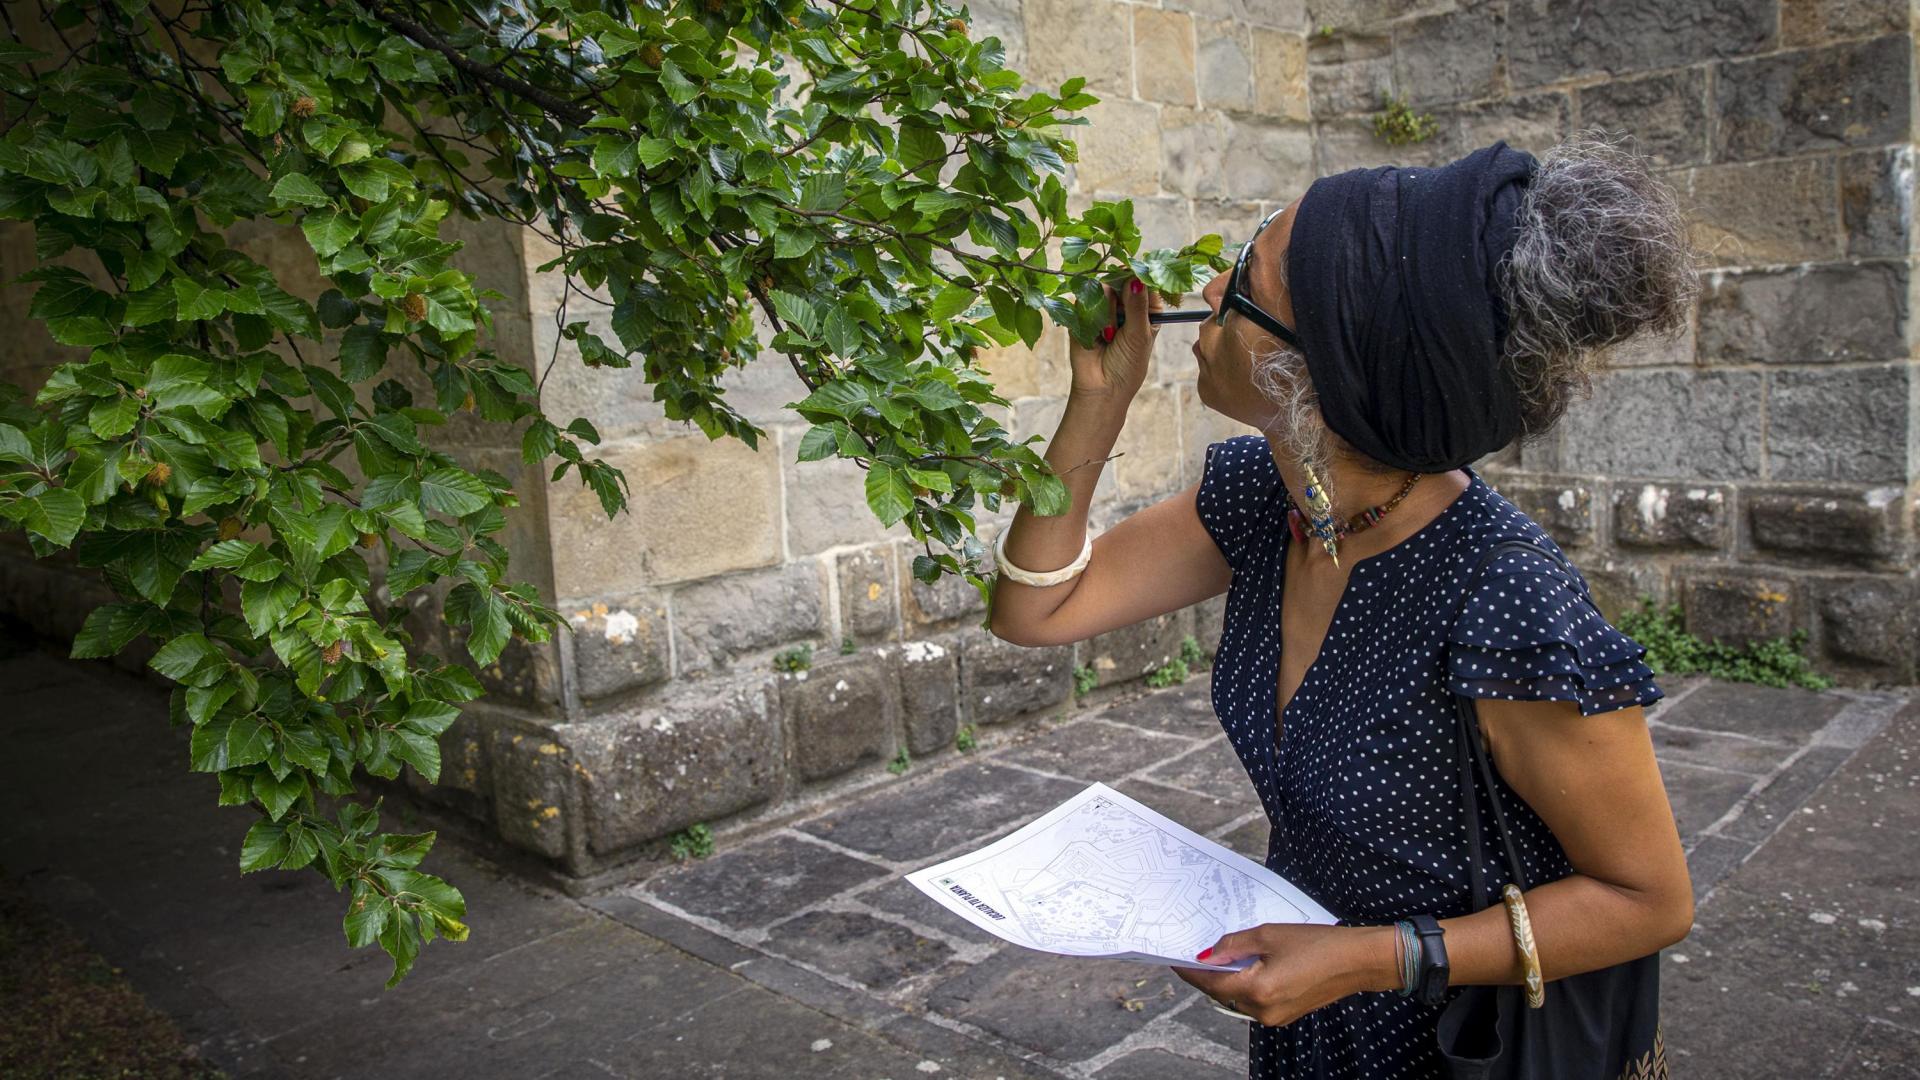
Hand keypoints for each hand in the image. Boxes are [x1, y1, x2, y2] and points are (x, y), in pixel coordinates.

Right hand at [1068, 277, 1160, 401]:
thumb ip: (1137, 306)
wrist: (1101, 389)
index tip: (1137, 277)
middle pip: (1122, 279)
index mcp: (1146, 309)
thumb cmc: (1127, 366)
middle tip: (1123, 316)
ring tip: (1110, 335)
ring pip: (1103, 289)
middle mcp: (1125, 305)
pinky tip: (1097, 335)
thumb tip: (1136, 278)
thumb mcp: (1139, 335)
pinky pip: (1084, 300)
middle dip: (1122, 295)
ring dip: (1108, 312)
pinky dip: (1091, 316)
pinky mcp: (1082, 313)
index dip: (1142, 276)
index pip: (1146, 282)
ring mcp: (1103, 308)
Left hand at [1171, 923, 1389, 1027]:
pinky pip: (1254, 1001)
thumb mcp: (1269, 935)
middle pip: (1221, 993)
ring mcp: (1274, 1017)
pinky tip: (1242, 967)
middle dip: (1206, 974)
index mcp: (1257, 990)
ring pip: (1236, 998)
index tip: (1173, 959)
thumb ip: (1233, 945)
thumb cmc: (1317, 943)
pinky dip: (1244, 985)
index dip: (1189, 970)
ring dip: (1225, 980)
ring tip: (1216, 957)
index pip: (1210, 983)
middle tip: (1193, 954)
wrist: (1357, 961)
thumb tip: (1208, 953)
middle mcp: (1262, 1011)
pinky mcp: (1285, 1015)